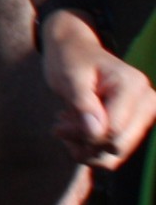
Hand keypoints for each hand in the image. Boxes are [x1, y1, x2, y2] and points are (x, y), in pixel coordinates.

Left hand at [43, 10, 155, 167]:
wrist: (74, 50)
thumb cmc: (69, 60)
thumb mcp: (68, 77)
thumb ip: (82, 103)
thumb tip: (96, 133)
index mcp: (133, 85)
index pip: (113, 130)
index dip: (83, 135)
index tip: (57, 125)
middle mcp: (147, 101)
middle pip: (118, 146)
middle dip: (84, 143)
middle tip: (59, 127)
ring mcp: (145, 115)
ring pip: (116, 153)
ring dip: (86, 148)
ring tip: (65, 127)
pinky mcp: (136, 125)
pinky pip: (115, 152)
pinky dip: (92, 148)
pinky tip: (74, 132)